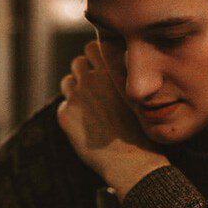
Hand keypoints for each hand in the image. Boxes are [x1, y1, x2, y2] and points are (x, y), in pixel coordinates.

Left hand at [57, 41, 168, 197]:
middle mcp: (90, 79)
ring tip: (90, 108)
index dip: (98, 58)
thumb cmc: (143, 129)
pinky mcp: (65, 116)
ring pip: (67, 82)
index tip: (103, 70)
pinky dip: (72, 114)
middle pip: (78, 62)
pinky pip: (64, 107)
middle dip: (84, 72)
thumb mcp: (138, 93)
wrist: (133, 160)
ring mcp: (75, 97)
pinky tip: (87, 126)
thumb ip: (122, 77)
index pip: (93, 47)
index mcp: (110, 70)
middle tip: (95, 90)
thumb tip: (114, 69)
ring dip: (75, 90)